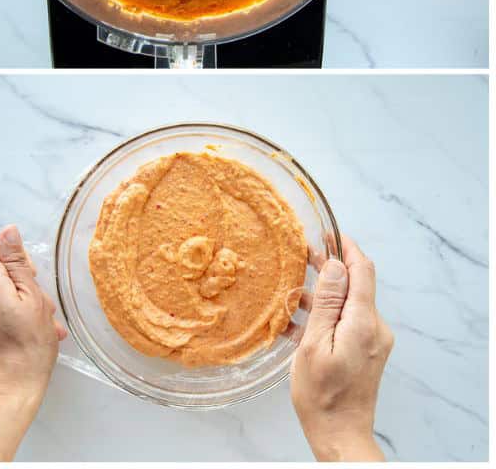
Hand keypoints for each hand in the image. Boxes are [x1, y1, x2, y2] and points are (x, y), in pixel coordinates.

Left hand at [0, 224, 65, 402]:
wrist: (13, 387)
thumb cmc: (28, 347)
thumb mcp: (33, 297)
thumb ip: (18, 262)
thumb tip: (8, 232)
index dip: (16, 258)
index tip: (31, 276)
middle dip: (22, 282)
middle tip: (40, 305)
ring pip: (0, 288)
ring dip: (23, 300)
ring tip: (41, 322)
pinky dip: (14, 312)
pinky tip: (32, 329)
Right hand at [291, 233, 393, 461]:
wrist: (340, 432)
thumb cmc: (321, 393)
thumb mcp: (314, 344)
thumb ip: (326, 303)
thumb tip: (334, 266)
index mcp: (363, 322)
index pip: (362, 271)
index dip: (346, 248)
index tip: (327, 232)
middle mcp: (374, 327)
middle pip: (356, 284)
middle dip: (330, 266)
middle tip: (301, 253)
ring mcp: (372, 340)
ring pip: (348, 303)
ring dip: (322, 293)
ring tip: (290, 289)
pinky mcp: (366, 351)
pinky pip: (346, 321)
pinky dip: (324, 314)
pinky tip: (296, 319)